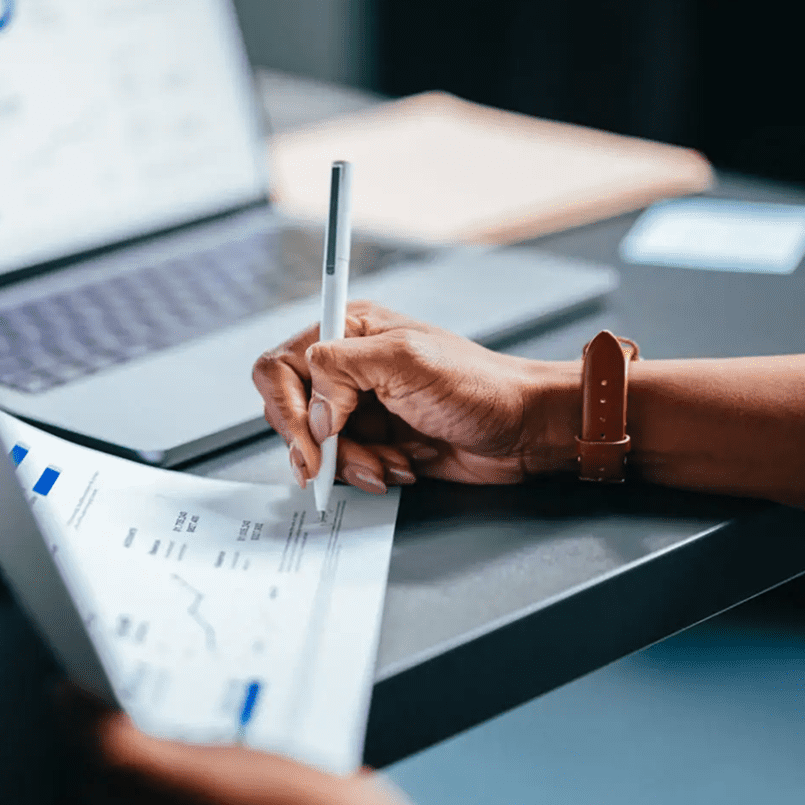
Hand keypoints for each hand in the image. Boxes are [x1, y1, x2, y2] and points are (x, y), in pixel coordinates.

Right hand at [252, 300, 575, 490]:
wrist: (524, 430)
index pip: (281, 365)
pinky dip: (370, 473)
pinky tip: (403, 466)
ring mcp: (360, 407)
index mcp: (349, 331)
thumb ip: (342, 369)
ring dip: (352, 463)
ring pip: (318, 447)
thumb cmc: (480, 385)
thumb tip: (313, 409)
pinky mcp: (375, 441)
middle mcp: (348, 368)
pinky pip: (346, 466)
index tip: (312, 442)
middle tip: (339, 462)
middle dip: (321, 444)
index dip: (288, 407)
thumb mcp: (406, 361)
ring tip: (392, 461)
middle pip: (293, 411)